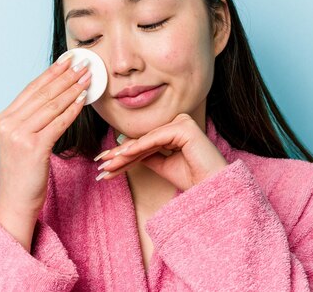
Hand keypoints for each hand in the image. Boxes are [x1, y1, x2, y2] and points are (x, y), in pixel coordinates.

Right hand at [0, 53, 90, 249]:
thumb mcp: (21, 139)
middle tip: (83, 63)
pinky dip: (72, 109)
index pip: (32, 88)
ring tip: (88, 77)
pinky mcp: (33, 148)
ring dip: (72, 89)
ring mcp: (19, 136)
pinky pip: (58, 123)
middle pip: (43, 93)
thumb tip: (56, 94)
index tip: (68, 60)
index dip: (52, 72)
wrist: (16, 201)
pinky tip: (83, 100)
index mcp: (4, 118)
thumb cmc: (24, 171)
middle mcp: (8, 124)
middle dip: (66, 76)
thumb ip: (32, 118)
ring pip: (52, 105)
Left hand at [95, 114, 227, 190]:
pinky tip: (124, 155)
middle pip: (144, 140)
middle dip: (121, 155)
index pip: (145, 142)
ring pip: (147, 140)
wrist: (212, 189)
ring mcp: (183, 122)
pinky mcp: (185, 126)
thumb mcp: (163, 166)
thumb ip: (147, 155)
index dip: (125, 154)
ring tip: (108, 164)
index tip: (106, 165)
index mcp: (177, 131)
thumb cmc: (193, 179)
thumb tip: (126, 149)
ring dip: (125, 153)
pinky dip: (139, 147)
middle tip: (101, 164)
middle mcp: (180, 123)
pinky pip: (156, 138)